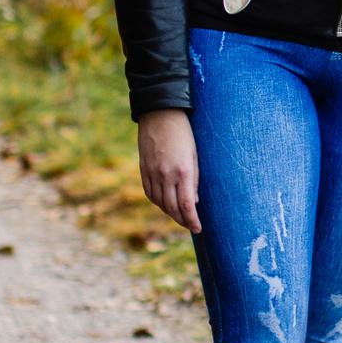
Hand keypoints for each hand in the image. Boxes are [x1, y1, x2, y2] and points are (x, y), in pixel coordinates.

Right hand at [138, 108, 201, 232]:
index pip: (187, 205)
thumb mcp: (195, 154)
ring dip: (169, 213)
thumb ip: (194, 179)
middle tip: (190, 226)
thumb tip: (194, 201)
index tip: (198, 229)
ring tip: (179, 217)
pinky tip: (164, 204)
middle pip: (172, 207)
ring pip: (159, 202)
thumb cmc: (184, 132)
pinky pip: (149, 192)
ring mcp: (152, 172)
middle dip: (182, 220)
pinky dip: (157, 202)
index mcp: (183, 171)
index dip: (192, 220)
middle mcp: (165, 175)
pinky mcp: (143, 169)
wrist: (160, 114)